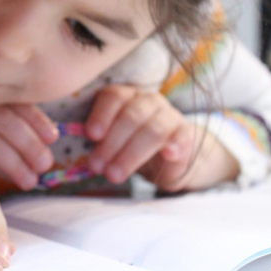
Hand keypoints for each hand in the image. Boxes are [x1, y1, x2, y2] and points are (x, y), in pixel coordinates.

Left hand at [85, 85, 237, 191]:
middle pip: (131, 116)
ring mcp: (169, 116)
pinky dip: (174, 145)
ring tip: (114, 175)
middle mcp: (148, 101)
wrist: (167, 157)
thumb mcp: (111, 140)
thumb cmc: (130, 144)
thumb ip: (98, 141)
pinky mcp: (186, 134)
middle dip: (111, 143)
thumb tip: (83, 155)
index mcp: (126, 96)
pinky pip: (181, 137)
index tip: (91, 135)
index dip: (101, 115)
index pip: (113, 97)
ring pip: (152, 130)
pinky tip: (167, 154)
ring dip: (131, 154)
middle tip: (97, 166)